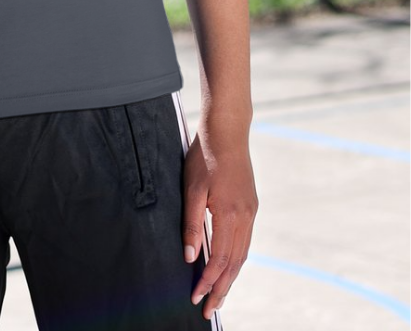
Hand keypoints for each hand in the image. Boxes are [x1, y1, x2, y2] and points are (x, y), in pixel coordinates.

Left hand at [182, 123, 257, 319]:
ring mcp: (250, 213)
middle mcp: (245, 218)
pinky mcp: (250, 207)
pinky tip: (229, 267)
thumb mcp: (191, 189)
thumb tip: (191, 257)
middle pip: (234, 264)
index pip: (219, 260)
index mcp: (229, 215)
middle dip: (221, 289)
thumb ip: (192, 224)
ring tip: (219, 296)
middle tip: (209, 310)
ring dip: (230, 278)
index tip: (196, 298)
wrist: (227, 133)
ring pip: (242, 255)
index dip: (208, 282)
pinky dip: (236, 260)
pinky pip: (245, 242)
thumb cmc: (204, 157)